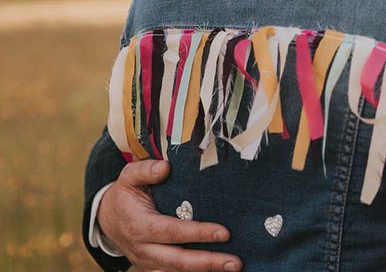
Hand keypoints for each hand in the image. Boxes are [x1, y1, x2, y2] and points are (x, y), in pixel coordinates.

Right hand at [97, 160, 242, 271]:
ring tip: (233, 267)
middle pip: (179, 261)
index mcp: (141, 227)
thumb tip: (166, 167)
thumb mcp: (129, 177)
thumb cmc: (125, 194)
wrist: (107, 219)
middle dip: (208, 263)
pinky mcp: (156, 268)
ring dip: (206, 271)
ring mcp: (150, 263)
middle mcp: (145, 250)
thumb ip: (145, 170)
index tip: (224, 233)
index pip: (173, 232)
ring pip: (179, 271)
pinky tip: (217, 270)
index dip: (198, 233)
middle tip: (235, 262)